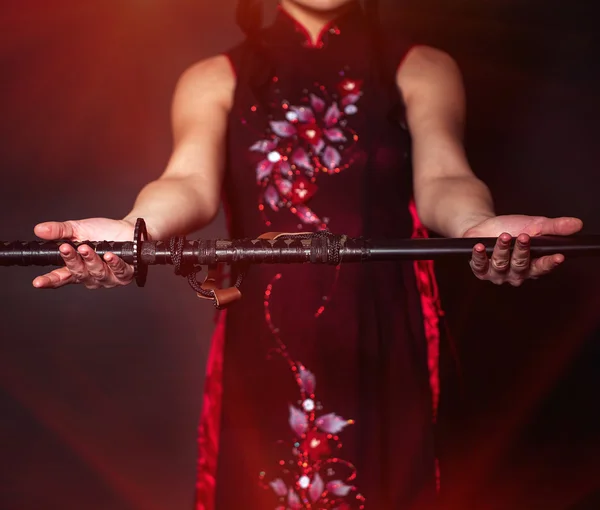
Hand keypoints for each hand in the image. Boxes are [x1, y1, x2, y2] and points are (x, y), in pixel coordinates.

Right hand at [32, 218, 135, 288]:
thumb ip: (59, 231)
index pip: (61, 278)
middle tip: (65, 248)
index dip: (49, 281)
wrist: (128, 229)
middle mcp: (92, 277)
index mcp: (78, 268)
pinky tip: (109, 256)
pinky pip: (118, 271)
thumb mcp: (77, 229)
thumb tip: (39, 230)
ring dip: (91, 260)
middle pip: (79, 274)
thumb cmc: (103, 232)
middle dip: (71, 261)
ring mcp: (109, 278)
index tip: (38, 282)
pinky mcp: (125, 275)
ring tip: (87, 248)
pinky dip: (113, 263)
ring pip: (97, 273)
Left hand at [463, 215, 582, 285]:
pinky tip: (479, 246)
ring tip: (504, 236)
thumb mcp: (534, 225)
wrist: (484, 227)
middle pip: (521, 265)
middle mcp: (515, 274)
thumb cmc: (511, 228)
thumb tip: (576, 224)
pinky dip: (479, 256)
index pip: (543, 268)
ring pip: (501, 264)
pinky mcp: (480, 269)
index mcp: (531, 267)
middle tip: (524, 236)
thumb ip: (554, 228)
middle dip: (523, 251)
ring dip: (503, 250)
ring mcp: (497, 274)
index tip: (558, 256)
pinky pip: (479, 265)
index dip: (550, 263)